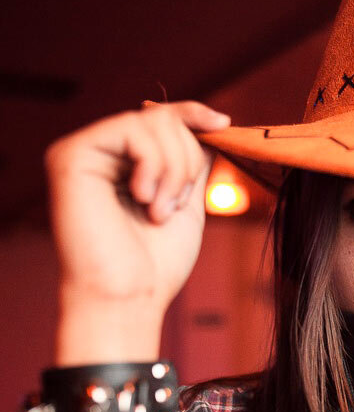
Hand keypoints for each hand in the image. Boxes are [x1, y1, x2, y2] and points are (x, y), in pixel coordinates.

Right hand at [45, 100, 230, 316]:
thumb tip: (209, 124)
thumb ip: (193, 164)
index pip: (160, 119)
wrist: (129, 297)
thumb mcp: (186, 203)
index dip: (193, 114)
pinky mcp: (71, 155)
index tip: (224, 123)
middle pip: (163, 118)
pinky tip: (144, 200)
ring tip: (160, 211)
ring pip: (152, 121)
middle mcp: (98, 152)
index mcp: (122, 163)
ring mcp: (82, 151)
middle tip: (175, 206)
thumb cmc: (156, 264)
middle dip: (186, 161)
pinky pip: (132, 131)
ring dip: (174, 169)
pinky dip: (154, 166)